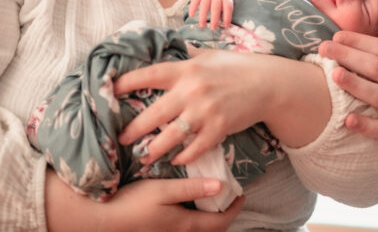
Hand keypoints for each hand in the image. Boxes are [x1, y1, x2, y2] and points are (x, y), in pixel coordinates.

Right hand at [46, 168, 243, 231]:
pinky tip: (186, 200)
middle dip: (223, 214)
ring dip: (207, 215)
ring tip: (210, 194)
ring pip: (195, 229)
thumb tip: (222, 186)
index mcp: (184, 225)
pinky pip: (182, 228)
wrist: (99, 220)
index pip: (219, 223)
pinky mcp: (155, 231)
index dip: (234, 209)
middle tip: (228, 194)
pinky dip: (192, 216)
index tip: (242, 194)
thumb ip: (192, 187)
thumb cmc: (132, 203)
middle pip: (209, 229)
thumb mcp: (164, 190)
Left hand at [114, 49, 268, 165]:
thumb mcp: (210, 55)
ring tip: (143, 156)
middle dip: (134, 130)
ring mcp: (206, 111)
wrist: (266, 83)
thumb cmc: (236, 66)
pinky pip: (193, 149)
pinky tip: (175, 158)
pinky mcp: (218, 129)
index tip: (109, 90)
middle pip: (154, 114)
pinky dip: (182, 156)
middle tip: (121, 138)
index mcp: (188, 68)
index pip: (150, 74)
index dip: (127, 82)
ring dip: (153, 150)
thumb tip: (167, 44)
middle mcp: (193, 90)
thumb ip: (187, 55)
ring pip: (170, 137)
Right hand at [188, 0, 233, 28]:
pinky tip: (192, 15)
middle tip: (213, 28)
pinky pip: (195, 1)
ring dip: (203, 16)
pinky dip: (193, 8)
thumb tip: (226, 24)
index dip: (228, 16)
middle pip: (216, 7)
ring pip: (204, 5)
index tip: (226, 25)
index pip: (228, 6)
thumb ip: (226, 7)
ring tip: (202, 26)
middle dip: (215, 18)